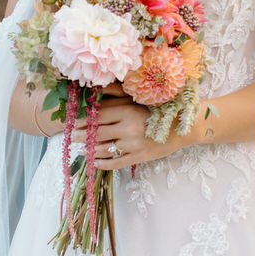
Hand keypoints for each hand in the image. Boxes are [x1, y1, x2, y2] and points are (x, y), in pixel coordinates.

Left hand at [70, 85, 186, 169]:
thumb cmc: (161, 108)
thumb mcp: (138, 97)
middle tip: (70, 137)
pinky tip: (94, 162)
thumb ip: (116, 94)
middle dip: (81, 136)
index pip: (97, 116)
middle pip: (96, 134)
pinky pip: (116, 163)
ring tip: (80, 149)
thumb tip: (94, 91)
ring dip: (89, 150)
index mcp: (127, 111)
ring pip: (104, 150)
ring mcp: (133, 145)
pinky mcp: (139, 158)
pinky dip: (102, 164)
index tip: (72, 122)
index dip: (82, 120)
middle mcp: (128, 129)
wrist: (184, 126)